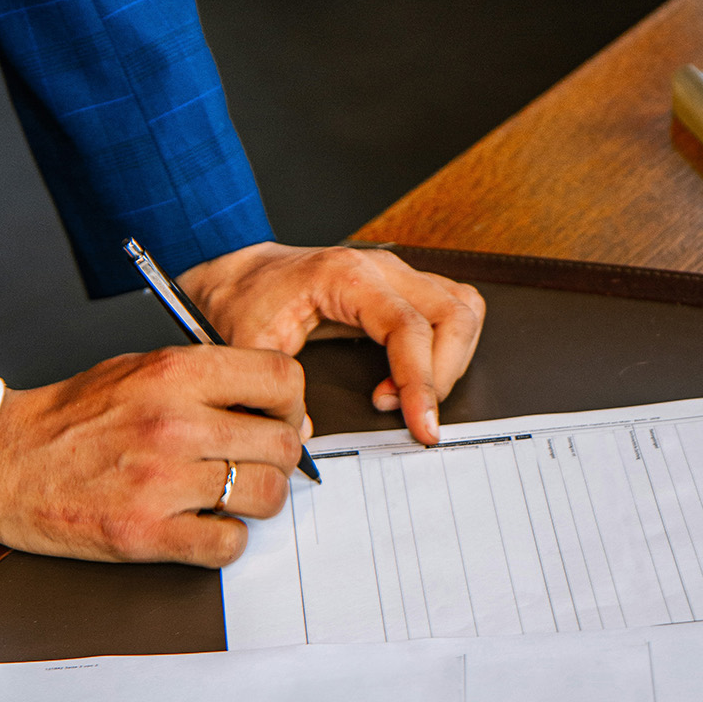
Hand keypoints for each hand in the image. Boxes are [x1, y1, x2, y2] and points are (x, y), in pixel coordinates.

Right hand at [0, 346, 306, 566]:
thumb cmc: (69, 417)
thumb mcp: (139, 369)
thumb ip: (206, 382)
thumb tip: (278, 411)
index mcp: (174, 374)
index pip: (280, 379)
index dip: (291, 404)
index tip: (278, 418)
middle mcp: (174, 424)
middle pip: (282, 443)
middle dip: (278, 457)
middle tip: (254, 464)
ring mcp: (161, 482)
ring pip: (266, 496)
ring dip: (258, 501)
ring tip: (228, 496)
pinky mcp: (145, 533)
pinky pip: (228, 544)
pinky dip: (226, 540)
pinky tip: (203, 526)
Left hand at [177, 242, 484, 445]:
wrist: (239, 275)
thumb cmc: (245, 301)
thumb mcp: (248, 345)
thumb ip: (273, 389)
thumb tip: (306, 433)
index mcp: (346, 276)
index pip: (409, 327)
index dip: (422, 381)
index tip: (422, 425)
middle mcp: (381, 268)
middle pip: (453, 315)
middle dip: (442, 376)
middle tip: (412, 416)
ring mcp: (397, 274)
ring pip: (463, 308)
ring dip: (451, 360)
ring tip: (409, 396)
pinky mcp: (402, 286)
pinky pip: (451, 307)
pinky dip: (446, 347)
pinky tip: (409, 378)